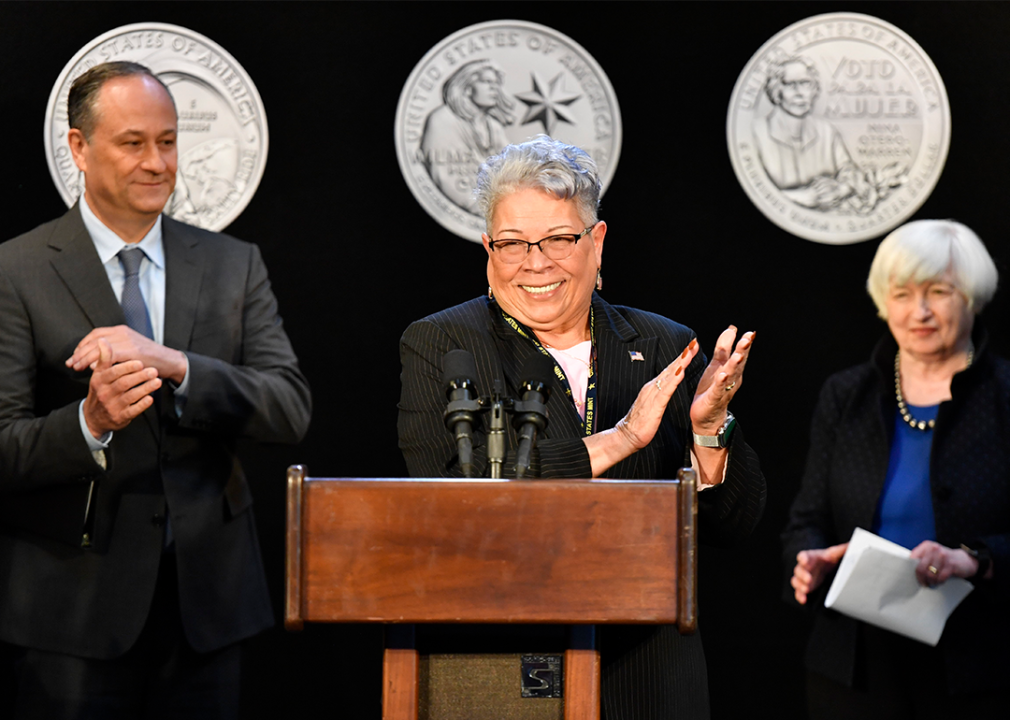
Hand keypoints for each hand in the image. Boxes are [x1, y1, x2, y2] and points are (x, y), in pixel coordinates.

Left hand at [67, 325, 185, 383]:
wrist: (169, 361)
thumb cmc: (149, 359)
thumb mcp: (129, 350)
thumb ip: (114, 351)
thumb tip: (93, 359)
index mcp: (121, 330)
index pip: (95, 334)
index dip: (82, 345)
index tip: (74, 356)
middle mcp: (123, 332)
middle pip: (94, 340)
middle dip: (80, 352)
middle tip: (71, 364)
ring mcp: (128, 340)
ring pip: (99, 347)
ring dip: (85, 358)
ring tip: (77, 368)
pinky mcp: (133, 351)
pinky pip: (111, 355)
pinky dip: (99, 361)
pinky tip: (92, 368)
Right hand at [82, 339, 162, 437]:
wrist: (94, 417)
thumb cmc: (101, 391)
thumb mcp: (99, 375)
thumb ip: (104, 359)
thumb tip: (103, 340)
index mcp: (99, 380)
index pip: (112, 372)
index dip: (126, 367)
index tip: (140, 362)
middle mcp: (105, 393)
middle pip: (123, 383)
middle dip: (139, 376)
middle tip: (154, 370)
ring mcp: (112, 406)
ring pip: (130, 396)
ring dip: (145, 388)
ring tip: (157, 382)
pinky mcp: (120, 417)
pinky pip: (133, 411)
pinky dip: (142, 405)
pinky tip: (150, 398)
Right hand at [613, 338, 700, 452]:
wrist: (627, 435)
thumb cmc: (640, 423)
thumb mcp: (652, 404)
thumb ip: (659, 394)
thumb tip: (667, 387)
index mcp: (653, 387)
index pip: (669, 369)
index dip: (681, 358)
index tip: (691, 347)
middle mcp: (652, 387)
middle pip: (671, 368)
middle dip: (683, 355)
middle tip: (694, 342)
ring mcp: (653, 394)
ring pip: (669, 375)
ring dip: (680, 363)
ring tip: (689, 352)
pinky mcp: (655, 404)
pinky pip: (666, 390)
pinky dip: (673, 380)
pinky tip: (680, 372)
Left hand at [690, 326, 754, 434]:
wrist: (706, 416)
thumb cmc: (712, 389)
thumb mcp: (716, 365)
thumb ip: (723, 348)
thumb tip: (732, 329)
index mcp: (732, 370)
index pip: (740, 354)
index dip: (744, 344)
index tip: (750, 333)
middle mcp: (732, 379)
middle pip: (738, 363)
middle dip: (743, 351)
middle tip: (748, 339)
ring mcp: (724, 389)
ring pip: (731, 375)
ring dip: (735, 365)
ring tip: (738, 354)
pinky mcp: (714, 399)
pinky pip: (718, 390)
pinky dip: (721, 383)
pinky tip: (723, 375)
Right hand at [792, 543, 847, 604]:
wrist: (823, 567)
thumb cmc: (826, 559)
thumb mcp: (834, 554)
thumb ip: (841, 550)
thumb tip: (853, 545)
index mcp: (810, 557)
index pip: (803, 556)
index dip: (803, 558)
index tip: (805, 560)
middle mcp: (804, 568)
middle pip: (799, 570)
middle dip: (803, 575)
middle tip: (809, 579)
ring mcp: (802, 578)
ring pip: (796, 581)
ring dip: (800, 585)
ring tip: (806, 590)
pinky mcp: (804, 587)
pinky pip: (798, 592)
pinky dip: (799, 596)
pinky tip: (804, 600)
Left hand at [910, 541, 978, 586]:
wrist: (965, 560)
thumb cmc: (944, 560)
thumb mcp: (932, 555)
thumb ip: (921, 560)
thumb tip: (908, 571)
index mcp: (926, 546)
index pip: (913, 559)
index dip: (912, 570)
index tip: (914, 577)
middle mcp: (933, 549)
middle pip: (920, 568)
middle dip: (921, 579)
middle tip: (924, 584)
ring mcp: (943, 556)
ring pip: (930, 575)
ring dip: (931, 582)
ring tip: (933, 583)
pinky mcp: (951, 564)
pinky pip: (940, 578)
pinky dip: (939, 582)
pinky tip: (940, 582)